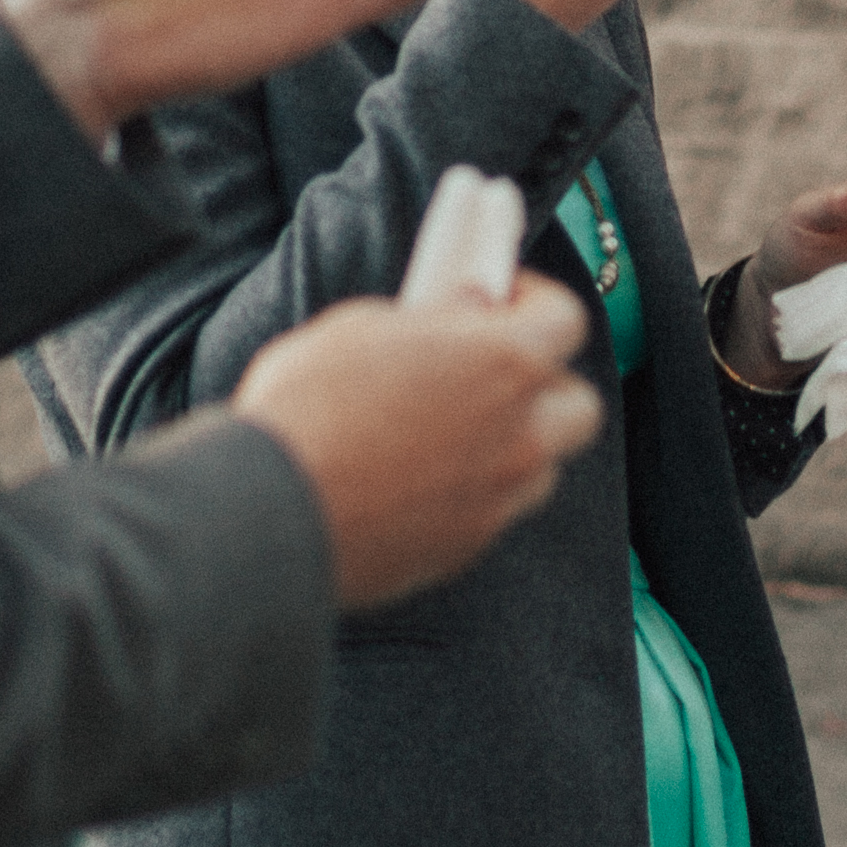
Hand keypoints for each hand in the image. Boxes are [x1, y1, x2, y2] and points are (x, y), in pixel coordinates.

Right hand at [232, 287, 608, 607]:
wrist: (268, 512)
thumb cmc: (306, 407)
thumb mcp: (362, 328)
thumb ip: (432, 318)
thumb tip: (464, 309)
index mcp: (504, 361)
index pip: (567, 318)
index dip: (536, 300)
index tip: (501, 298)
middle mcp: (520, 433)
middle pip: (578, 404)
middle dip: (545, 385)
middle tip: (491, 371)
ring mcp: (499, 498)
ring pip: (544, 465)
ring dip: (517, 444)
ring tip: (454, 430)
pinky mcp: (467, 548)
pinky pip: (496, 510)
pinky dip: (476, 491)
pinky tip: (420, 479)